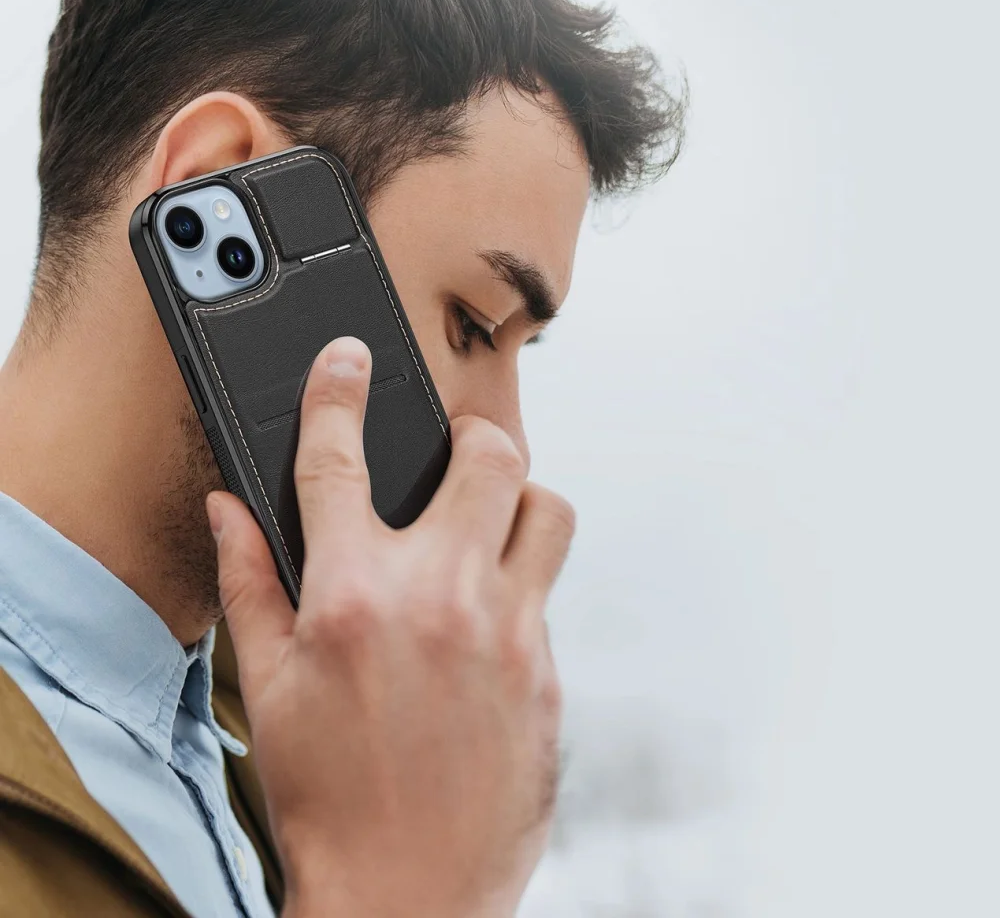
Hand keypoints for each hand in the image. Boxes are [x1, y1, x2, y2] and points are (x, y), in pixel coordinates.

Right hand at [207, 336, 573, 917]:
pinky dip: (519, 589)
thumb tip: (229, 509)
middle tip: (455, 455)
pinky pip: (548, 594)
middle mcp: (441, 596)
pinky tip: (486, 629)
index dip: (336, 392)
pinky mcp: (549, 671)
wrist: (408, 895)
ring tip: (489, 531)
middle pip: (489, 456)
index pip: (337, 460)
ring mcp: (509, 631)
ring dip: (521, 505)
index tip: (347, 356)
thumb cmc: (326, 795)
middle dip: (471, 438)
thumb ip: (249, 581)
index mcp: (353, 594)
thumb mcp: (267, 687)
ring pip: (549, 511)